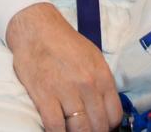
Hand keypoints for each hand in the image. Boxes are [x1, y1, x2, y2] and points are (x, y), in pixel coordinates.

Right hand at [4, 2, 121, 131]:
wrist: (36, 29)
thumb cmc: (64, 43)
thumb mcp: (93, 57)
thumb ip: (101, 83)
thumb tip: (105, 109)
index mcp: (101, 75)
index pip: (114, 115)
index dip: (108, 126)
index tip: (100, 127)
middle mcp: (87, 85)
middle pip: (98, 126)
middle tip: (85, 130)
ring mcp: (66, 91)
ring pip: (79, 130)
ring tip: (72, 131)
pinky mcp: (45, 96)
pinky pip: (56, 127)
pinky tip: (58, 131)